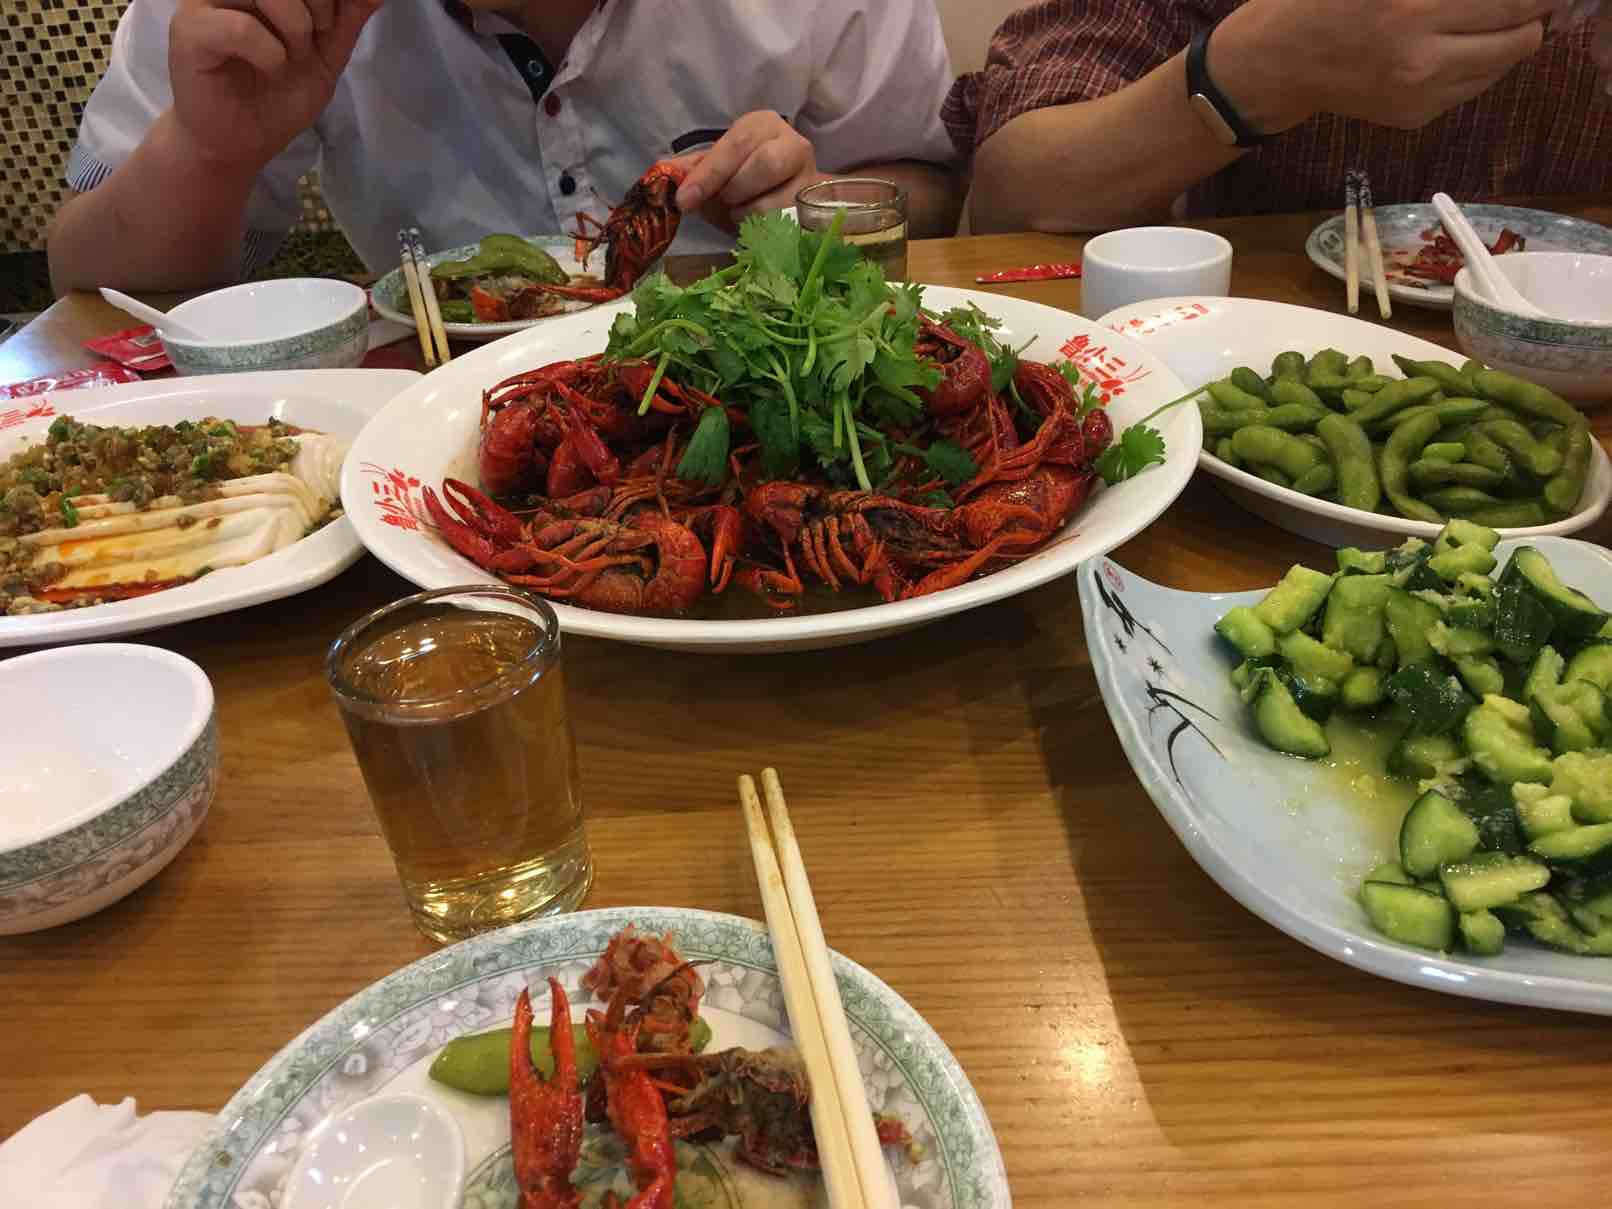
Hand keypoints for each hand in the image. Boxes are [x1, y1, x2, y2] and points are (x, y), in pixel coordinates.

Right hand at [167, 0, 382, 172]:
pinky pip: (239, 27)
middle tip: (318, 36)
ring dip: (296, 24)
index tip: (332, 22)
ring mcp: (204, 2)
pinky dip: (270, 52)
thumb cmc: (277, 96)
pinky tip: (271, 69)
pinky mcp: (189, 32)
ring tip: (294, 56)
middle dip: (318, 1)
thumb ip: (347, 18)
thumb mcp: (326, 56)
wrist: (241, 144)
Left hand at [671, 110, 824, 232]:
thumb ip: (691, 170)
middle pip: (765, 165)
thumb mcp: (716, 168)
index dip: (709, 174)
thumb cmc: (743, 177)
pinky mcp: (816, 211)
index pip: (736, 145)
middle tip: (723, 202)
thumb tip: (663, 174)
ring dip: (748, 215)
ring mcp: (811, 178)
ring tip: (741, 212)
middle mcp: (794, 144)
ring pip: (777, 201)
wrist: (782, 195)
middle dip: (735, 191)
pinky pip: (787, 227)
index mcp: (763, 125)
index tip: (684, 201)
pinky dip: (764, 232)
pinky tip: (757, 227)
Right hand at [1213, 0, 1557, 131]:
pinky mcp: (1414, 117)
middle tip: (1521, 2)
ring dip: (1507, 40)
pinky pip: (1471, 87)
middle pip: (1521, 35)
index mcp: (1413, 9)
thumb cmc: (1322, 0)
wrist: (1276, 62)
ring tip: (1482, 23)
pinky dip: (1475, 64)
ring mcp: (1419, 94)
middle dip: (1531, 13)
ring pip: (1502, 66)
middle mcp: (1421, 57)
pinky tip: (1451, 47)